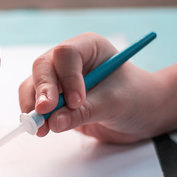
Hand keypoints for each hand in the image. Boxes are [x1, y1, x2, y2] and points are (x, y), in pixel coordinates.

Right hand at [18, 33, 163, 142]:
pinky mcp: (55, 99)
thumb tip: (53, 122)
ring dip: (34, 106)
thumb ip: (85, 111)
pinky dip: (35, 116)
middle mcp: (71, 60)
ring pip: (34, 85)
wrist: (142, 115)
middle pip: (43, 67)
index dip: (67, 77)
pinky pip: (34, 102)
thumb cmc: (137, 99)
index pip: (67, 54)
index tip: (76, 102)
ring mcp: (60, 78)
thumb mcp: (115, 104)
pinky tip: (42, 129)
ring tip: (42, 128)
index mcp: (90, 47)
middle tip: (45, 113)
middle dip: (43, 91)